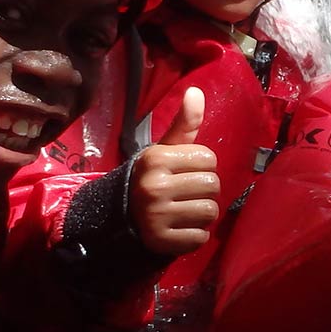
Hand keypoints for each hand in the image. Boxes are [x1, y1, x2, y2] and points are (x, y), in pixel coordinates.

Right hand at [129, 87, 219, 256]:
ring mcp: (157, 216)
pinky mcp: (161, 241)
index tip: (185, 172)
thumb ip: (184, 123)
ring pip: (210, 212)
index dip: (202, 166)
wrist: (117, 217)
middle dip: (204, 190)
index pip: (209, 159)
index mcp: (156, 159)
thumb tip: (196, 91)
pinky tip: (179, 228)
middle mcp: (155, 186)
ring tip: (184, 210)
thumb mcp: (163, 150)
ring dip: (203, 213)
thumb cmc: (151, 177)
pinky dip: (195, 235)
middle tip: (186, 193)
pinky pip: (201, 237)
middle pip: (213, 185)